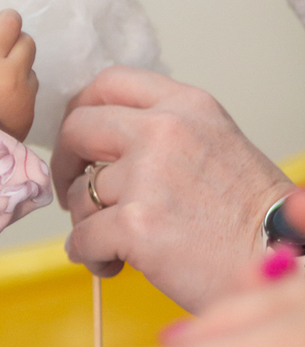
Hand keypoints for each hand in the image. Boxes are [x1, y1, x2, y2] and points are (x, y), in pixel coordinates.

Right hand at [0, 9, 37, 141]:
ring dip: (20, 71)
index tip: (1, 28)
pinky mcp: (30, 114)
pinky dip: (20, 94)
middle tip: (1, 55)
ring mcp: (25, 94)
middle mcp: (12, 72)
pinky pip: (30, 94)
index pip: (10, 23)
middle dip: (16, 45)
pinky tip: (3, 105)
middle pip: (27, 42)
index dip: (6, 23)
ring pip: (31, 70)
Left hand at [52, 66, 290, 312]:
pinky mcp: (136, 224)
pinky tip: (113, 263)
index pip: (108, 84)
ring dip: (88, 222)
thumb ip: (165, 131)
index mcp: (186, 106)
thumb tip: (105, 139)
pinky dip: (90, 255)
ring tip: (116, 243)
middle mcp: (165, 131)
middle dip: (67, 163)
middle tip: (76, 191)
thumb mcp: (216, 143)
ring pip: (79, 193)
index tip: (79, 138)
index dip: (81, 111)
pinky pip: (82, 238)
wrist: (278, 257)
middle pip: (78, 129)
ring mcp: (147, 176)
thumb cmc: (251, 215)